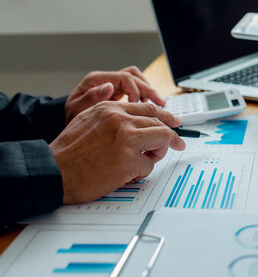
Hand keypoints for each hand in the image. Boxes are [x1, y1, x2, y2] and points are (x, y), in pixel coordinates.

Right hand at [50, 101, 184, 203]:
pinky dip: (141, 172)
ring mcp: (127, 138)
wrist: (53, 172)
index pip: (147, 108)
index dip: (165, 116)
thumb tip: (135, 122)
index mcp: (110, 108)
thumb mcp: (87, 121)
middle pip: (160, 123)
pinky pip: (149, 165)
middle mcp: (120, 119)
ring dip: (157, 153)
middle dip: (171, 136)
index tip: (174, 122)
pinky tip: (127, 175)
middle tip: (178, 143)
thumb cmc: (67, 153)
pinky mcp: (130, 159)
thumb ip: (111, 117)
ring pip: (162, 140)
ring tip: (142, 162)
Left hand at [65, 66, 165, 123]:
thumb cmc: (72, 120)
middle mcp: (105, 79)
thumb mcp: (77, 111)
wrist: (70, 125)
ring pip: (137, 79)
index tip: (140, 105)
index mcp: (95, 80)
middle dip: (148, 89)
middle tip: (160, 104)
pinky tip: (149, 106)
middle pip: (133, 76)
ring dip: (149, 90)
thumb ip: (91, 99)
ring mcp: (112, 84)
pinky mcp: (117, 91)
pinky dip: (144, 94)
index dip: (135, 90)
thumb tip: (109, 87)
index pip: (123, 78)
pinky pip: (135, 87)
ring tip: (159, 104)